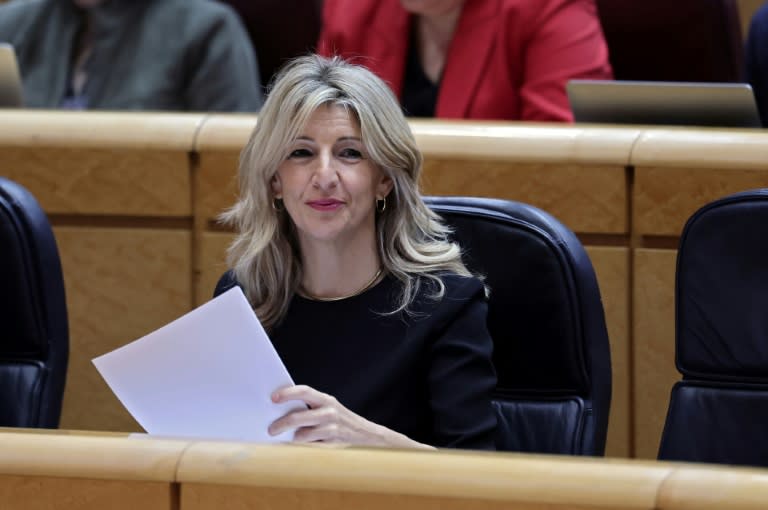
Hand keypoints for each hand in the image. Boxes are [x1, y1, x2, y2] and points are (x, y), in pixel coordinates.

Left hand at [269, 385, 432, 448]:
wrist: (366, 435)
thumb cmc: (339, 420)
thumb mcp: (327, 408)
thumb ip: (309, 408)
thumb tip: (280, 411)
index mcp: (326, 400)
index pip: (305, 391)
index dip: (288, 393)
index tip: (273, 398)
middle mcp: (330, 412)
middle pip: (299, 416)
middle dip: (282, 423)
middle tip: (270, 429)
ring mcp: (332, 429)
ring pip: (303, 435)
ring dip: (291, 438)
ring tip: (283, 439)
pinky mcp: (332, 444)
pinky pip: (311, 447)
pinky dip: (301, 447)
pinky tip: (295, 446)